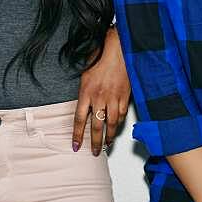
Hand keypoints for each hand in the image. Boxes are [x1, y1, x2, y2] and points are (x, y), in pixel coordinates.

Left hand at [73, 27, 129, 154]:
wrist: (119, 49)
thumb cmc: (101, 56)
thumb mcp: (85, 73)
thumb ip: (84, 91)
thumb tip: (83, 104)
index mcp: (86, 92)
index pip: (79, 119)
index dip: (77, 135)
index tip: (76, 146)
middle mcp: (99, 98)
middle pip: (96, 126)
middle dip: (94, 142)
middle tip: (94, 152)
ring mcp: (113, 98)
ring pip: (111, 123)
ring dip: (109, 136)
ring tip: (107, 145)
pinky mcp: (125, 96)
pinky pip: (121, 114)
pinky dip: (119, 123)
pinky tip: (117, 127)